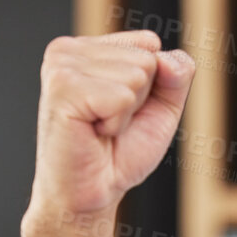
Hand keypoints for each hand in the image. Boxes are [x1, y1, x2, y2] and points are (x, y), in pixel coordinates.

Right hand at [20, 30, 194, 236]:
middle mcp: (67, 50)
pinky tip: (92, 132)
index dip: (152, 86)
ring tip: (99, 129)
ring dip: (126, 113)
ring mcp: (61, 66)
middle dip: (139, 100)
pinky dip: (117, 122)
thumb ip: (176, 75)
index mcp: (86, 48)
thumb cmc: (120, 152)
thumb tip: (164, 57)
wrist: (91, 193)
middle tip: (109, 124)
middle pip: (146, 58)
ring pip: (137, 75)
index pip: (149, 43)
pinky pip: (122, 96)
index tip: (122, 110)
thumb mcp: (162, 107)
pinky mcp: (62, 88)